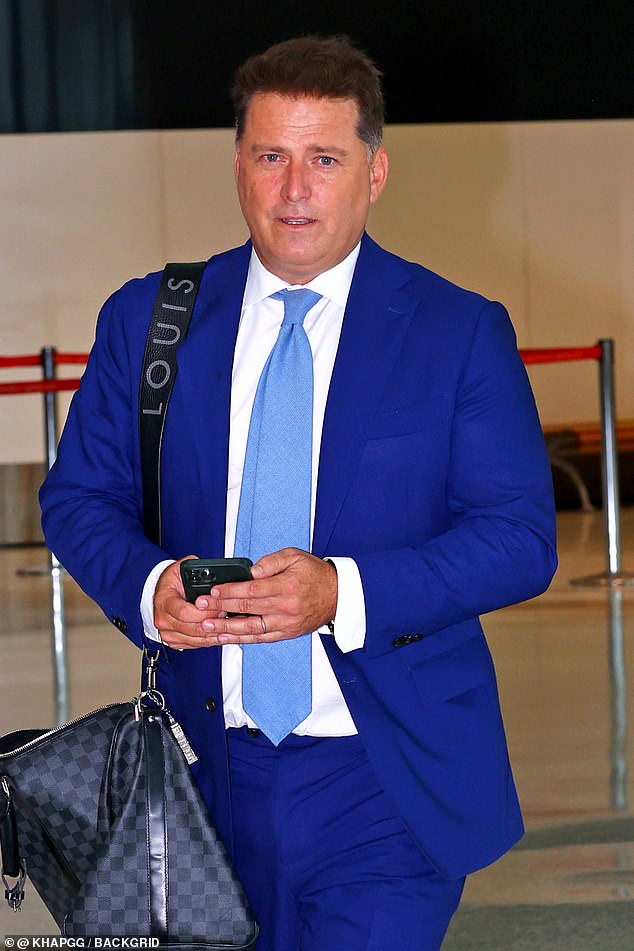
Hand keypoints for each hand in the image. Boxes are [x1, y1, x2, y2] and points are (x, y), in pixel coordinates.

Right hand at [153, 556, 224, 649]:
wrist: (162, 593)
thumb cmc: (172, 582)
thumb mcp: (180, 569)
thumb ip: (195, 568)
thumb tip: (212, 570)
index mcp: (164, 600)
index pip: (185, 612)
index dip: (205, 612)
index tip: (219, 608)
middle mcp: (163, 619)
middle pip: (192, 628)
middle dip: (213, 623)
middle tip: (227, 616)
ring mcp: (167, 632)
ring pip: (195, 639)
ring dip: (213, 634)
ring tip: (227, 627)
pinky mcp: (173, 641)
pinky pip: (194, 645)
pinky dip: (208, 641)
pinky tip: (219, 634)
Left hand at [196, 548, 337, 644]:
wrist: (337, 596)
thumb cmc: (315, 574)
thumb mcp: (295, 556)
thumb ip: (272, 561)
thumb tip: (252, 570)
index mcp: (286, 587)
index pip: (252, 590)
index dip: (230, 592)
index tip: (213, 591)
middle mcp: (285, 608)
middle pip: (247, 609)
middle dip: (221, 608)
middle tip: (201, 607)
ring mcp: (285, 624)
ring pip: (251, 629)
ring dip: (226, 628)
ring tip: (207, 626)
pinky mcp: (286, 633)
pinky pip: (260, 639)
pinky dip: (241, 639)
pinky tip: (226, 637)